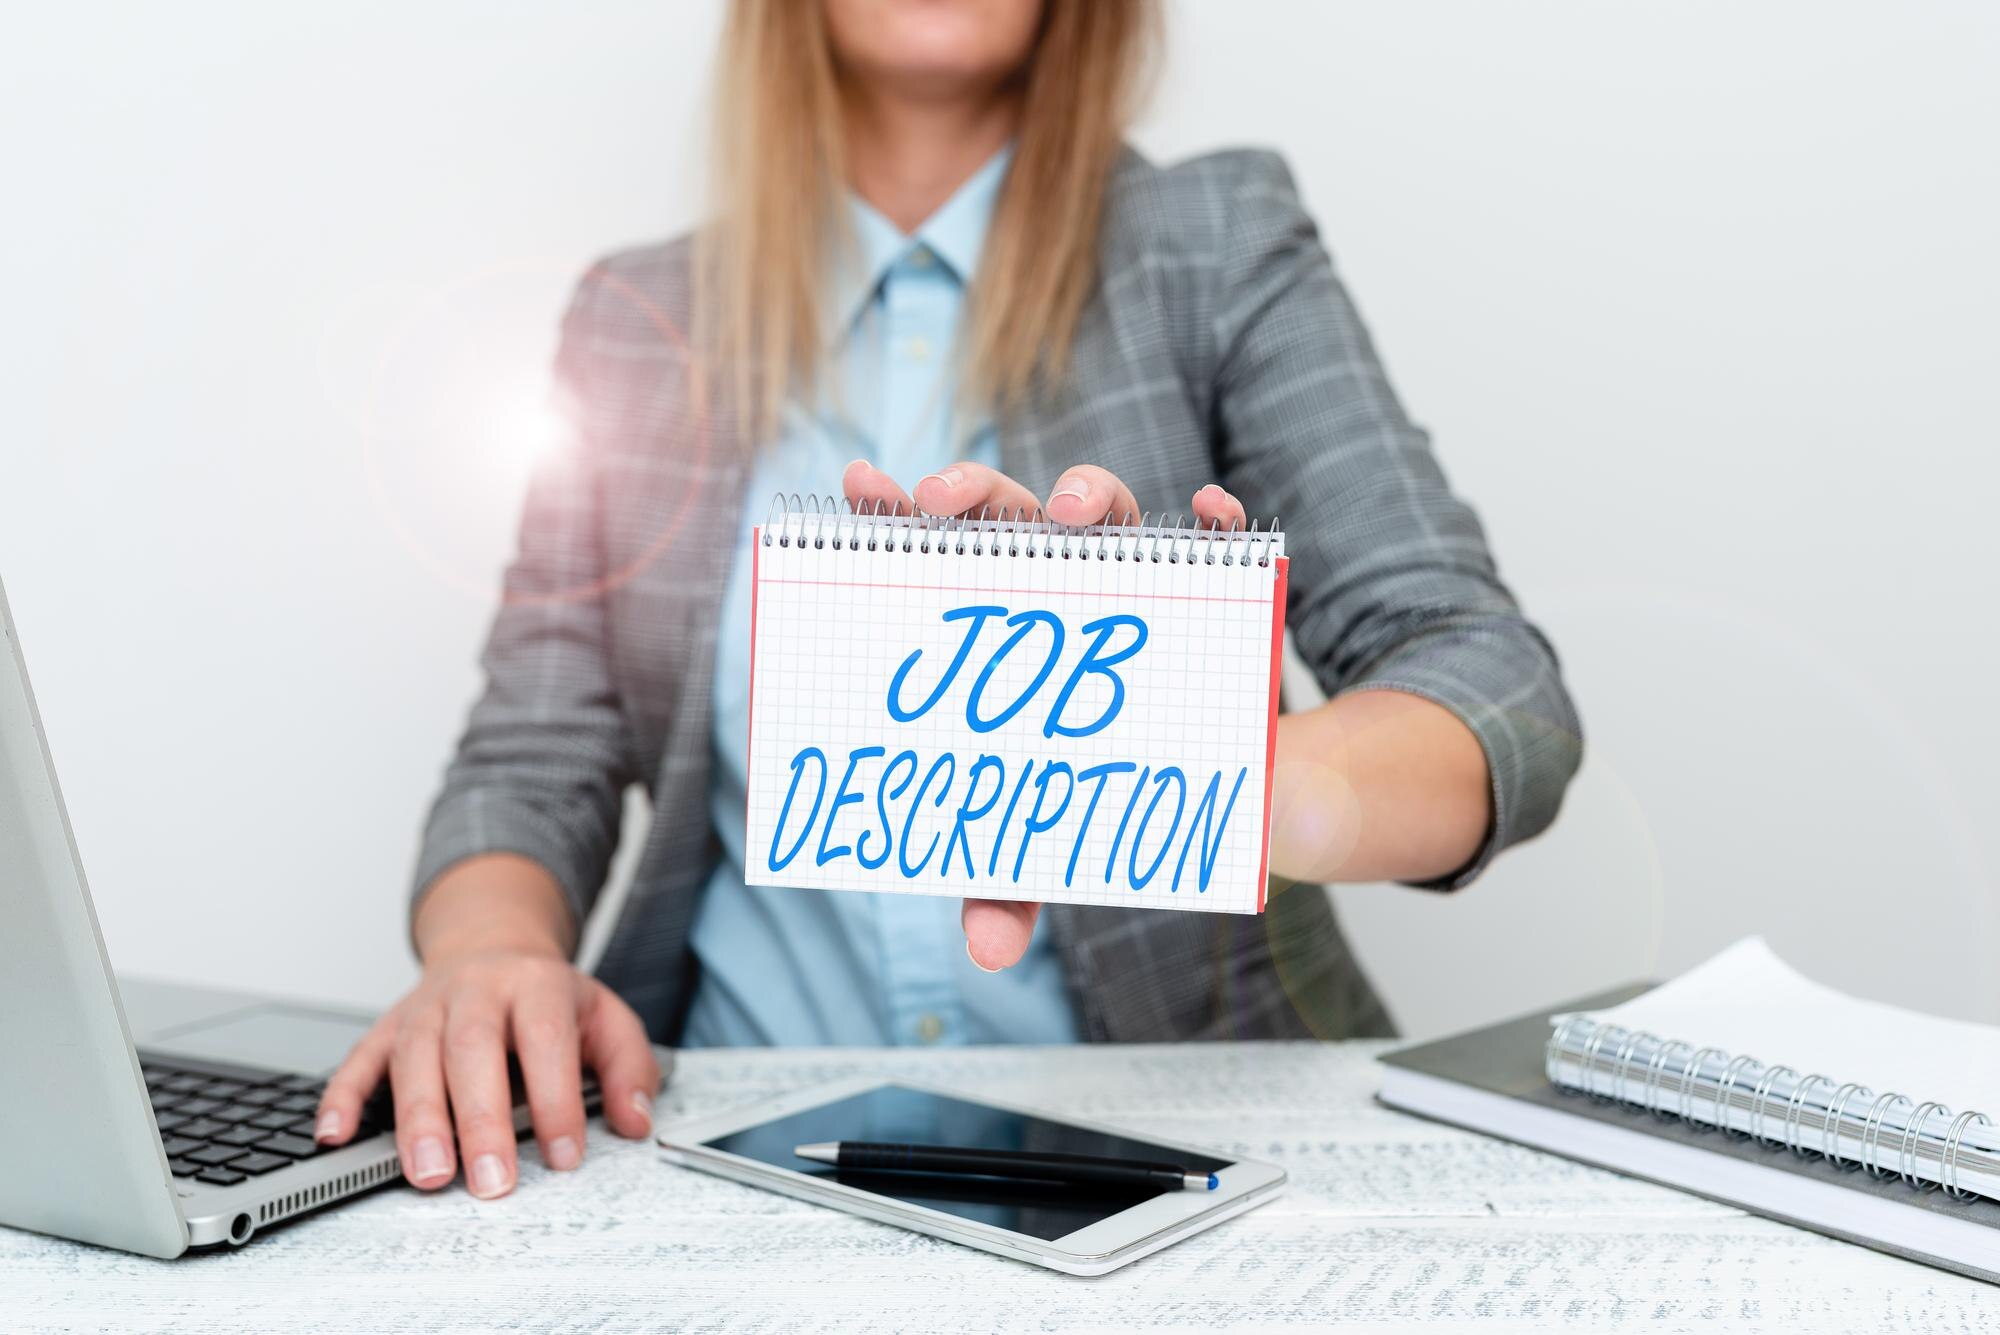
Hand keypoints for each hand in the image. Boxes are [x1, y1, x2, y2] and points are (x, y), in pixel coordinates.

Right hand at [314, 937, 661, 1199]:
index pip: (547, 1040)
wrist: (493, 943)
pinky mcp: (386, 1024)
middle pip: (472, 1049)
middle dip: (480, 1119)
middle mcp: (476, 989)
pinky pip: (358, 1058)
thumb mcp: (606, 1016)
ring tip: (428, 1174)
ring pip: (414, 1056)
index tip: (564, 1156)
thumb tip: (637, 1122)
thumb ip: (629, 1069)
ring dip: (417, 1118)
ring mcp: (426, 1006)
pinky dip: (343, 1096)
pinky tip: (334, 1136)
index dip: (557, 1100)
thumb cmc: (549, 997)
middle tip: (490, 1181)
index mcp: (536, 984)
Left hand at [842, 457, 1247, 970]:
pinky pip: (1222, 539)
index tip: (858, 484)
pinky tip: (1212, 513)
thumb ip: (1012, 885)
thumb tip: (988, 951)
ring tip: (1071, 512)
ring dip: (1085, 493)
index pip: (939, 560)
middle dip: (974, 492)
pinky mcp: (1220, 593)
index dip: (895, 519)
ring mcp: (1141, 586)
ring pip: (1107, 511)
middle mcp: (1063, 590)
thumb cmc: (1112, 795)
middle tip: (941, 502)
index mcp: (1000, 631)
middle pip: (1010, 519)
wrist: (1226, 800)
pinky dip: (1219, 520)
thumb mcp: (1052, 845)